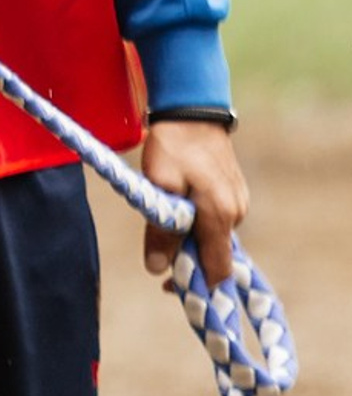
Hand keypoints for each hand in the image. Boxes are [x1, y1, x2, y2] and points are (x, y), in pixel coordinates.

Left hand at [141, 118, 248, 288]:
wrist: (191, 110)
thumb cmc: (172, 146)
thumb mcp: (159, 186)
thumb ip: (161, 230)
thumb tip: (158, 270)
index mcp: (220, 216)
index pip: (218, 270)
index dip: (196, 285)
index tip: (168, 286)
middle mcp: (236, 213)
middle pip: (214, 255)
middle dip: (188, 260)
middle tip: (157, 252)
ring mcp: (238, 202)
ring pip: (213, 237)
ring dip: (190, 239)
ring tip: (162, 221)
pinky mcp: (234, 192)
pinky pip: (215, 220)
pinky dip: (197, 224)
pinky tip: (177, 208)